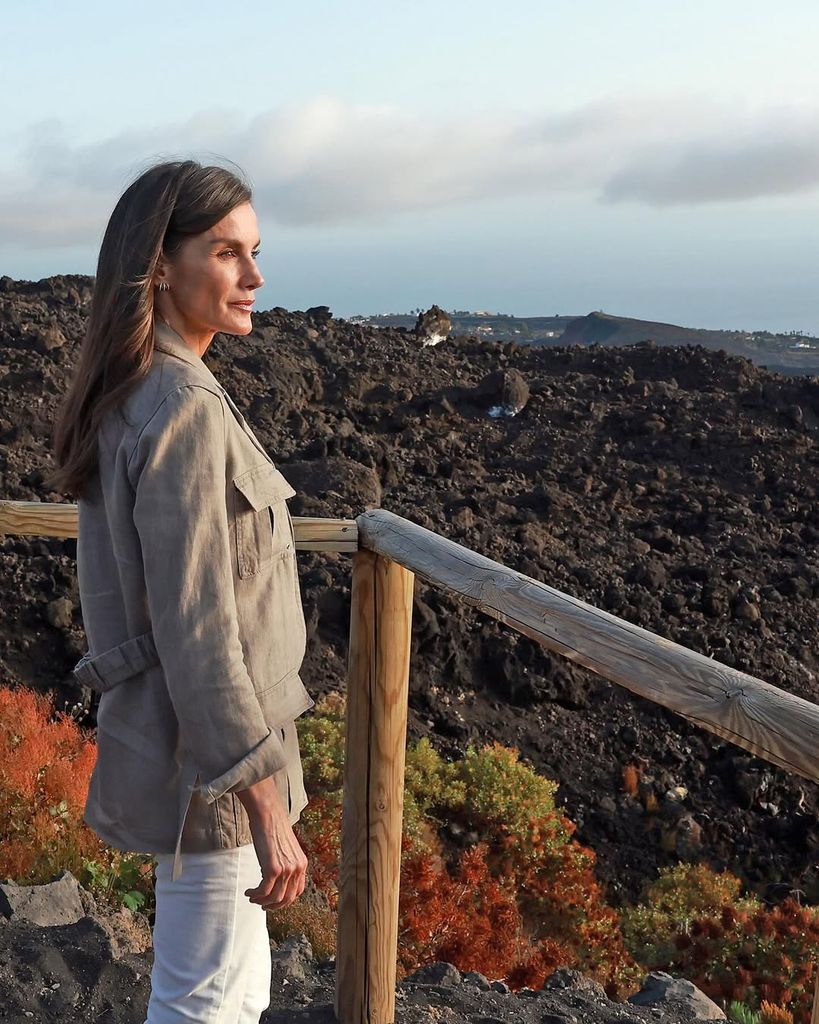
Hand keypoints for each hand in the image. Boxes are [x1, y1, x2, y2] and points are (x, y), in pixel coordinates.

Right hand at [236, 776, 307, 908]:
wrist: (268, 814)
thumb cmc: (273, 828)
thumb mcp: (286, 849)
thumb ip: (286, 863)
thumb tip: (277, 878)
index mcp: (302, 864)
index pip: (297, 892)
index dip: (284, 900)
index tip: (273, 901)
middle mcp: (297, 868)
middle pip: (286, 899)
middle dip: (272, 905)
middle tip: (261, 905)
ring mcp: (286, 869)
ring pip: (274, 898)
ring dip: (261, 901)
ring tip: (252, 897)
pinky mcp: (273, 869)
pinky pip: (264, 891)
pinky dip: (255, 895)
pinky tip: (248, 892)